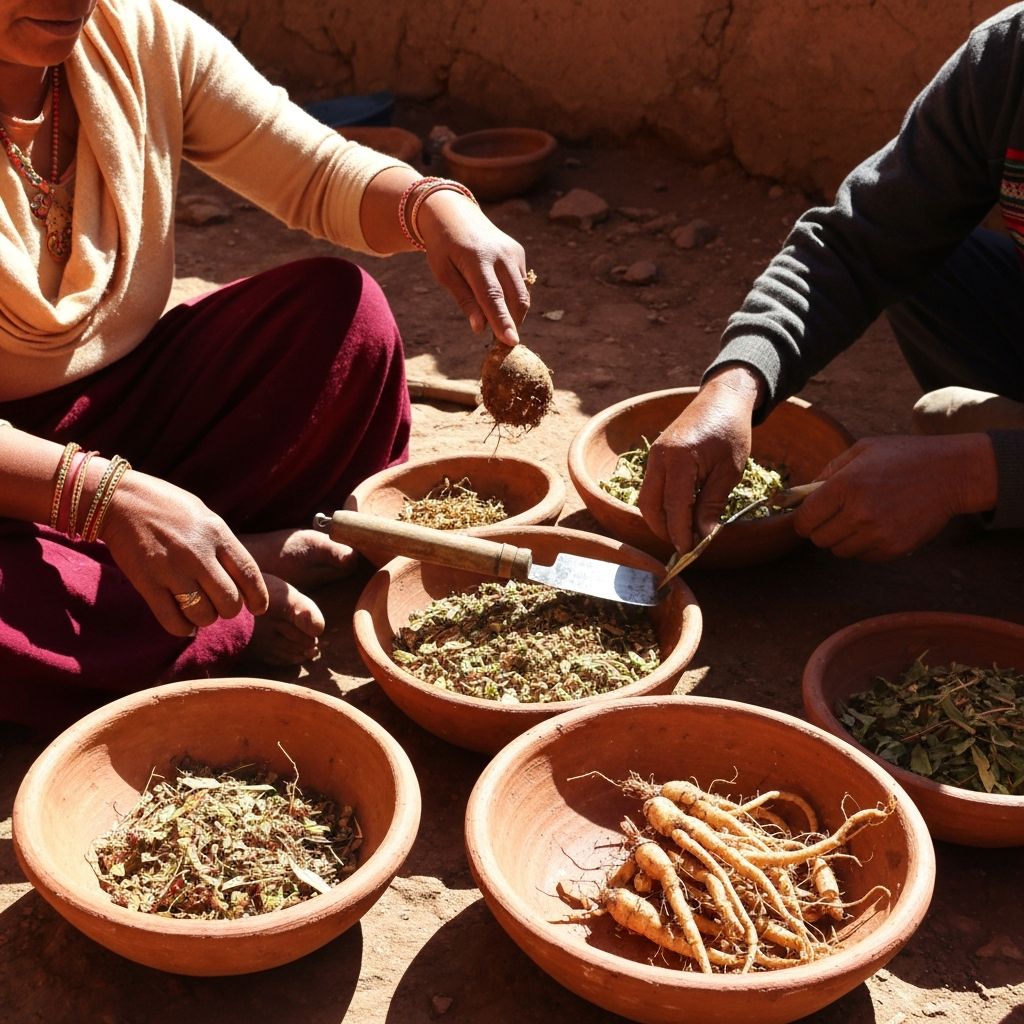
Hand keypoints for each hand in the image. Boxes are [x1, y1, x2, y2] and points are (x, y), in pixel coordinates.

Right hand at [97, 469, 268, 635]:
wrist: (119, 500)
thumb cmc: (167, 507)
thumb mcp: (204, 517)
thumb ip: (223, 545)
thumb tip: (241, 580)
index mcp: (217, 533)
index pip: (249, 573)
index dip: (258, 597)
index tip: (259, 609)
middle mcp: (198, 553)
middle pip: (230, 601)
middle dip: (229, 609)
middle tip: (219, 605)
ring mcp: (172, 569)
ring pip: (204, 614)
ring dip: (205, 619)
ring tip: (199, 610)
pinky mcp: (146, 583)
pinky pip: (173, 621)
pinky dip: (183, 628)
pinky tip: (184, 622)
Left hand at [416, 190, 530, 345]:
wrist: (453, 213)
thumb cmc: (443, 247)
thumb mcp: (444, 273)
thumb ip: (464, 300)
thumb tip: (480, 329)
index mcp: (476, 259)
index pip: (492, 297)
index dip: (502, 321)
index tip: (511, 342)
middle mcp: (500, 254)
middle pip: (516, 297)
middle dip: (513, 323)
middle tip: (502, 343)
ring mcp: (513, 251)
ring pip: (522, 293)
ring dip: (513, 313)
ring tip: (497, 322)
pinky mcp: (518, 252)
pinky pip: (520, 283)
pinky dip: (511, 296)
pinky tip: (495, 292)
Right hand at [638, 368, 763, 552]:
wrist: (723, 398)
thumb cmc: (731, 432)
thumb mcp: (729, 472)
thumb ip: (713, 504)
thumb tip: (703, 536)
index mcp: (679, 459)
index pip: (674, 506)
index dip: (680, 532)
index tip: (689, 552)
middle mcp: (659, 457)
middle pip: (649, 506)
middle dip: (664, 530)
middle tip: (685, 545)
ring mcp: (653, 456)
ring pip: (647, 498)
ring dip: (661, 519)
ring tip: (684, 532)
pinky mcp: (655, 456)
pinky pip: (652, 487)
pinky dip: (661, 504)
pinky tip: (681, 513)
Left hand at [793, 433, 997, 559]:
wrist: (951, 473)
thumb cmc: (903, 457)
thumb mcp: (861, 451)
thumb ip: (827, 472)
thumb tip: (800, 495)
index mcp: (845, 486)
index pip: (804, 520)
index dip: (804, 519)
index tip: (811, 515)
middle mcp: (858, 514)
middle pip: (819, 540)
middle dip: (823, 528)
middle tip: (838, 515)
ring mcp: (878, 534)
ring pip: (840, 551)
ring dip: (844, 538)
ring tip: (862, 518)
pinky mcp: (895, 548)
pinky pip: (864, 556)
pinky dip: (866, 546)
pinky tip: (880, 526)